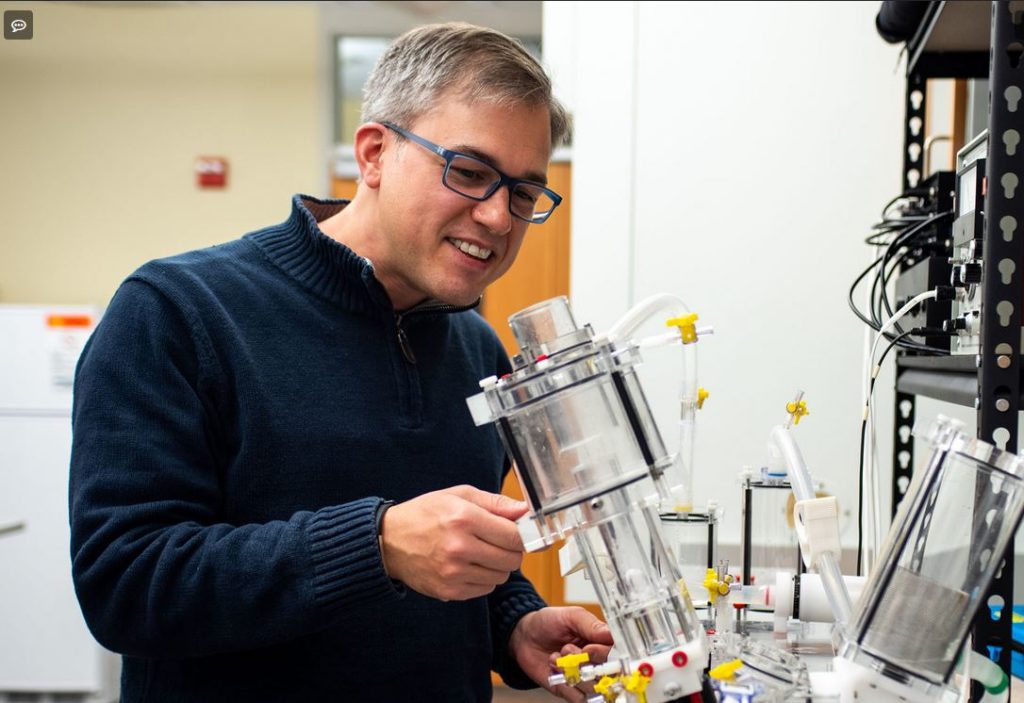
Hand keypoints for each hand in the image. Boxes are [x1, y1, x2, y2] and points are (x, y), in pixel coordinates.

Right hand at [379, 485, 527, 600]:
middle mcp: (459, 548)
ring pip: (500, 577)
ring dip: (496, 565)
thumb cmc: (425, 514)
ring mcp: (453, 573)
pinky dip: (482, 579)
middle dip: (510, 550)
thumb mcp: (459, 495)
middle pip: (511, 559)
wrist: (388, 541)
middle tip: (497, 541)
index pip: (514, 536)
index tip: (518, 532)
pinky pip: (485, 589)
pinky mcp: (449, 591)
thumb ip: (496, 503)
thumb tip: (526, 511)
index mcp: (464, 518)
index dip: (521, 534)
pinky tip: (468, 565)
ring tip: (479, 552)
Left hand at [509, 607, 613, 701]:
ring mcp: (584, 678)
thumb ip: (591, 625)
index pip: (617, 654)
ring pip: (593, 688)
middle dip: (585, 664)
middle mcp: (597, 662)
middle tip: (567, 649)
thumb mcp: (570, 616)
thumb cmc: (549, 622)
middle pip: (608, 675)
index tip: (587, 648)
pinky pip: (578, 698)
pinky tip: (553, 669)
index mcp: (603, 642)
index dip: (604, 654)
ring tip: (556, 657)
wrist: (524, 636)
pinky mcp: (571, 690)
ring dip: (572, 673)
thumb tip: (610, 634)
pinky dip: (565, 685)